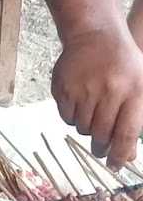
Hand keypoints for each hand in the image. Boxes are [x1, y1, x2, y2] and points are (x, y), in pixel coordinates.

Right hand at [51, 28, 142, 168]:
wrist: (95, 34)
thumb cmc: (121, 66)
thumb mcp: (138, 88)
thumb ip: (134, 122)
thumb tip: (126, 156)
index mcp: (133, 90)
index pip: (125, 133)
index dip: (119, 154)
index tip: (114, 166)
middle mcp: (109, 90)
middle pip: (101, 135)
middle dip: (101, 144)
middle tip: (100, 144)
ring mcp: (85, 89)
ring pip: (82, 129)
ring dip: (87, 127)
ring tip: (92, 110)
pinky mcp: (65, 89)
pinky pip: (67, 118)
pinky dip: (73, 116)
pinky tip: (80, 101)